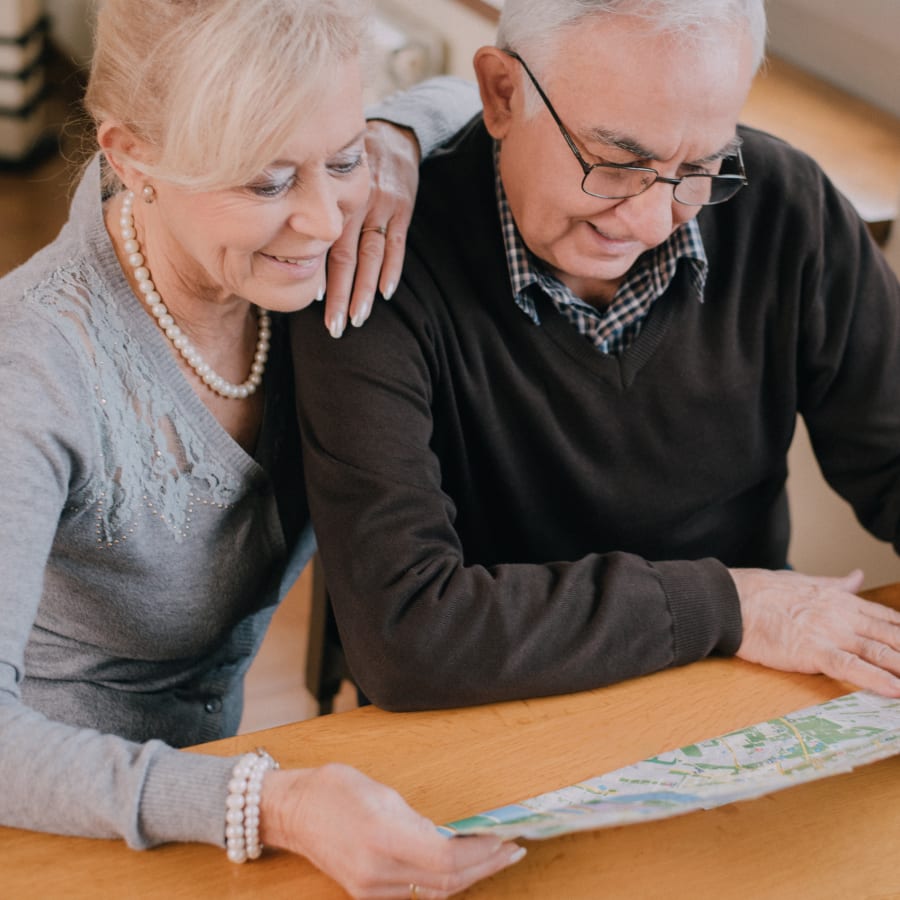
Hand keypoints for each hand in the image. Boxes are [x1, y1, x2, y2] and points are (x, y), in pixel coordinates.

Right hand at [260, 763, 524, 898]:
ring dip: (470, 876)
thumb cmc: (335, 790)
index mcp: (383, 839)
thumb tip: (454, 838)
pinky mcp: (368, 894)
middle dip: (485, 866)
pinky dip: (444, 881)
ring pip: (434, 892)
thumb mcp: (384, 793)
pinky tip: (463, 867)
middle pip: (446, 881)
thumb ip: (420, 821)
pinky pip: (417, 893)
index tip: (505, 839)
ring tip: (496, 857)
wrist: (294, 811)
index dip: (482, 853)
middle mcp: (378, 873)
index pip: (446, 859)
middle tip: (512, 849)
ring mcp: (372, 889)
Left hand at [322, 120, 419, 338]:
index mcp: (332, 197)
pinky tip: (385, 293)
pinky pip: (398, 243)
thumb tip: (279, 240)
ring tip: (358, 318)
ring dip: (365, 290)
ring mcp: (382, 204)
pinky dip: (392, 269)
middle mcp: (356, 201)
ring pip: (373, 255)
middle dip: (341, 293)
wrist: (391, 131)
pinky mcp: (404, 206)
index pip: (326, 244)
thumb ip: (308, 204)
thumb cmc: (346, 160)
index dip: (322, 274)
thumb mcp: (322, 171)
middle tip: (334, 326)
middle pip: (348, 256)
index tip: (313, 301)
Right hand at [731, 567, 899, 695]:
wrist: (732, 600)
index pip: (886, 617)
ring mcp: (830, 633)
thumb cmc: (760, 591)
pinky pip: (852, 667)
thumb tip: (858, 575)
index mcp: (840, 598)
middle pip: (892, 636)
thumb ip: (836, 583)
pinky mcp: (814, 651)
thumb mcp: (804, 580)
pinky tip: (895, 690)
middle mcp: (842, 615)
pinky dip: (876, 680)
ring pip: (880, 652)